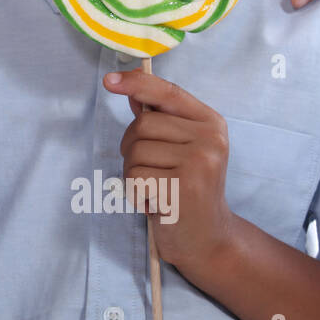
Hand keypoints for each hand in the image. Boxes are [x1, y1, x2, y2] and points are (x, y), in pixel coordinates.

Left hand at [103, 69, 241, 271]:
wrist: (209, 239)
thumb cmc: (186, 189)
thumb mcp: (180, 149)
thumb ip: (159, 119)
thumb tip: (131, 90)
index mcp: (211, 123)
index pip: (168, 93)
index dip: (136, 83)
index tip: (109, 81)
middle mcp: (210, 139)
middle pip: (143, 124)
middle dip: (132, 147)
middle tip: (151, 172)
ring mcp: (200, 163)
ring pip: (135, 151)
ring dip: (133, 173)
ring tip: (156, 188)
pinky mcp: (183, 188)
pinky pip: (135, 177)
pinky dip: (135, 193)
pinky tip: (155, 203)